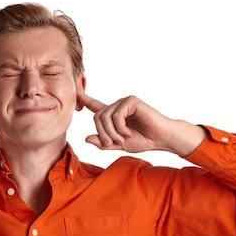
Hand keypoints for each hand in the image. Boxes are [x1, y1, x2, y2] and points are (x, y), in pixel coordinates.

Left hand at [78, 93, 205, 155]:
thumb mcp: (119, 145)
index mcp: (113, 115)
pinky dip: (120, 127)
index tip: (75, 91)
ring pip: (105, 116)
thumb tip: (86, 139)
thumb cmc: (143, 140)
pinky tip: (128, 132)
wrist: (161, 138)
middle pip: (97, 117)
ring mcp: (124, 102)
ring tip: (122, 139)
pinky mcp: (131, 101)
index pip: (94, 105)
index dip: (84, 99)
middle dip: (102, 133)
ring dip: (111, 132)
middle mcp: (117, 106)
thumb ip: (103, 143)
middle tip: (112, 143)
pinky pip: (116, 115)